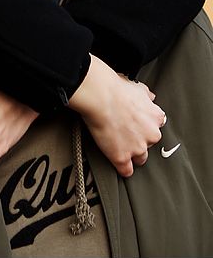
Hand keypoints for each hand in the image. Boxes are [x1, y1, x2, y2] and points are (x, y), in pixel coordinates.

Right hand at [68, 54, 165, 176]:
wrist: (100, 96)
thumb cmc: (115, 88)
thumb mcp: (138, 87)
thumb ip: (146, 96)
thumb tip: (150, 97)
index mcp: (156, 118)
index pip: (155, 127)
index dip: (144, 127)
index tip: (136, 126)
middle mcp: (151, 135)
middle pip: (149, 144)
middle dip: (139, 141)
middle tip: (125, 134)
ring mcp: (137, 148)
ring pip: (140, 158)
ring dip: (132, 155)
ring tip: (121, 150)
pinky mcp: (122, 157)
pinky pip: (126, 170)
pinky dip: (123, 169)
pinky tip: (120, 167)